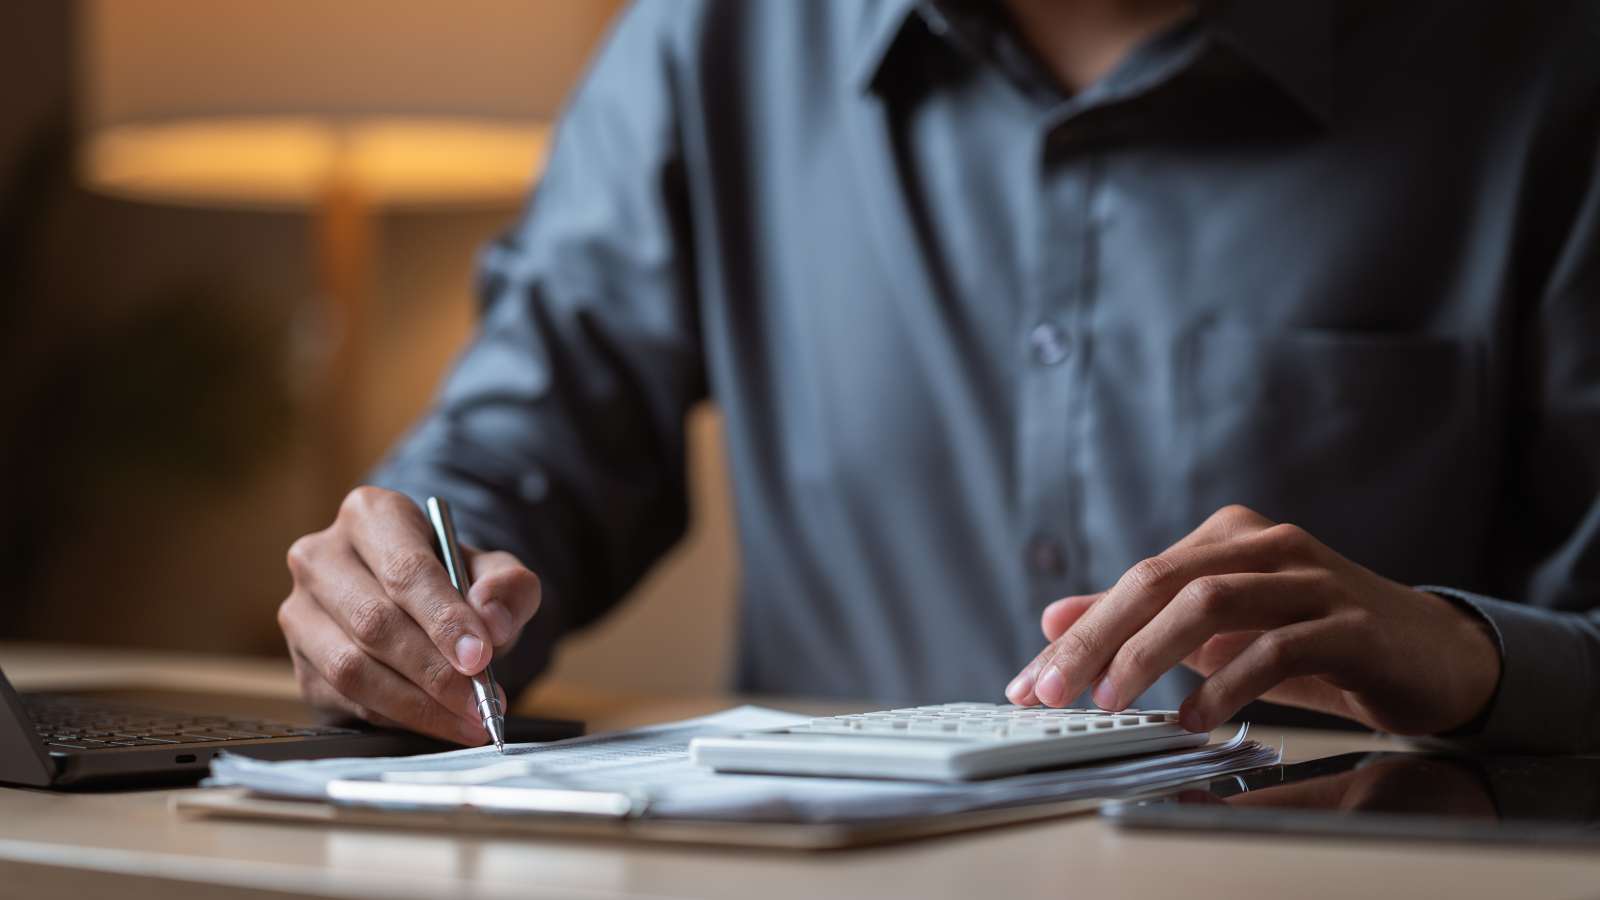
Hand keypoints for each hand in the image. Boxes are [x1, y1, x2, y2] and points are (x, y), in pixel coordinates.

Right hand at [278, 487, 540, 743]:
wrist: (419, 607)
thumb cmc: (455, 583)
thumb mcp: (495, 574)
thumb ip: (508, 588)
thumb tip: (492, 622)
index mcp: (371, 515)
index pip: (405, 569)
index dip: (444, 618)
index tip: (480, 658)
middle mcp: (321, 557)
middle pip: (374, 622)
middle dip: (434, 671)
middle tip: (481, 700)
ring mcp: (301, 612)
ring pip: (352, 668)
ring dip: (416, 704)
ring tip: (468, 719)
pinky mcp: (299, 664)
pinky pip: (345, 700)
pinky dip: (398, 719)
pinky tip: (439, 723)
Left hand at [1005, 505, 1500, 735]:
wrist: (1432, 656)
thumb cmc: (1315, 640)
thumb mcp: (1217, 629)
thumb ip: (1140, 619)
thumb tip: (1053, 619)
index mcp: (1229, 536)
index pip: (1135, 580)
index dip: (1079, 630)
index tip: (1031, 680)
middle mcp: (1268, 546)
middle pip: (1161, 581)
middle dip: (1097, 637)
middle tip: (1053, 689)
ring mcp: (1313, 581)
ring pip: (1211, 601)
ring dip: (1150, 654)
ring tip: (1112, 700)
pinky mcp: (1351, 627)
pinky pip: (1276, 648)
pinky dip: (1226, 684)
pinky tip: (1194, 719)